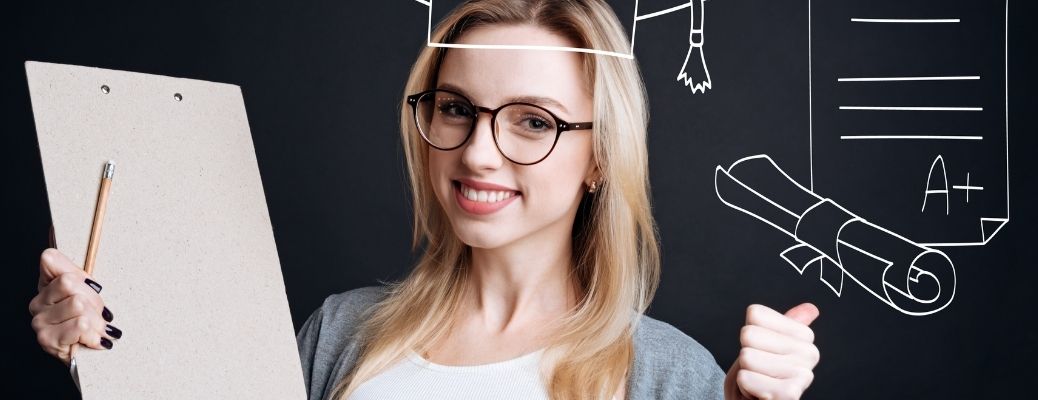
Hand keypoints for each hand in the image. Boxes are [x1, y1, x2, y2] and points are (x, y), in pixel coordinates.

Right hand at [29, 244, 121, 365]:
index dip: (76, 270)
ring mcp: (40, 320)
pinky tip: (93, 339)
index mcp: (46, 284)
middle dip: (93, 298)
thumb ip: (77, 272)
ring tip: (97, 328)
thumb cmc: (88, 319)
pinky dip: (93, 334)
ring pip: (78, 305)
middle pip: (69, 282)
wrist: (86, 353)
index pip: (50, 259)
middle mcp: (38, 301)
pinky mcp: (47, 339)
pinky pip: (80, 325)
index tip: (90, 286)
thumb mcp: (87, 291)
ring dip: (96, 319)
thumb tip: (57, 252)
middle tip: (99, 313)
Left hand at [724, 303, 819, 399]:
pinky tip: (759, 392)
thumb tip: (811, 308)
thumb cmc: (760, 374)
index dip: (749, 334)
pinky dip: (745, 386)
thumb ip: (783, 324)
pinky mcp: (790, 393)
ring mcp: (802, 374)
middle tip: (759, 368)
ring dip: (746, 372)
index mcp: (805, 335)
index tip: (761, 351)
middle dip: (746, 354)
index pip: (755, 314)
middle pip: (749, 334)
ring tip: (760, 379)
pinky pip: (746, 378)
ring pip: (747, 356)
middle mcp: (809, 353)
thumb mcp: (767, 342)